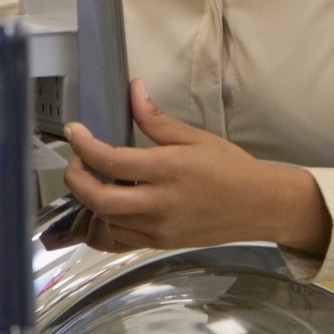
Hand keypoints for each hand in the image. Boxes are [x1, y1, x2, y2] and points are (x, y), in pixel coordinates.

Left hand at [62, 79, 332, 253]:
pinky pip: (118, 240)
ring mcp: (158, 228)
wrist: (258, 206)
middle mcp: (160, 203)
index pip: (112, 160)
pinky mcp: (159, 243)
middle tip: (76, 161)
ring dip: (88, 200)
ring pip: (104, 222)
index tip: (74, 132)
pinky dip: (103, 225)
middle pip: (99, 198)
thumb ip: (156, 119)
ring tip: (92, 180)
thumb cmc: (230, 169)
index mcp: (169, 170)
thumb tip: (133, 90)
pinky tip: (105, 207)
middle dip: (76, 178)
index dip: (84, 145)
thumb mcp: (194, 137)